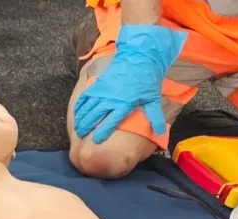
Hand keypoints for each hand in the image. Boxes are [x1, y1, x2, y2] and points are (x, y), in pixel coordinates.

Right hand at [73, 24, 186, 143]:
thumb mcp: (153, 98)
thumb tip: (160, 132)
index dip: (102, 132)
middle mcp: (110, 99)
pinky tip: (76, 113)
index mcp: (124, 104)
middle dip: (86, 127)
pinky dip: (79, 106)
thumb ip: (155, 116)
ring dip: (81, 119)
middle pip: (94, 116)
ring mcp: (102, 91)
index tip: (96, 140)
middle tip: (82, 135)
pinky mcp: (97, 84)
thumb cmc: (147, 79)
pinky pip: (84, 97)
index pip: (110, 122)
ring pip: (87, 108)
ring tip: (78, 128)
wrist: (139, 58)